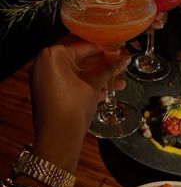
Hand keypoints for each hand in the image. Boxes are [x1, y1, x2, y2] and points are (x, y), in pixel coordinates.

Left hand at [30, 38, 129, 171]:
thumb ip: (110, 69)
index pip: (84, 44)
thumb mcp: (94, 86)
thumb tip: (126, 58)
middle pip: (81, 57)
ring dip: (99, 75)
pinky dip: (88, 84)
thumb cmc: (74, 107)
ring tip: (121, 79)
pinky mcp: (51, 91)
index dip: (104, 47)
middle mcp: (47, 62)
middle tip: (122, 61)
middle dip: (103, 62)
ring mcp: (48, 77)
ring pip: (78, 71)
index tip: (121, 48)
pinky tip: (110, 90)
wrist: (57, 142)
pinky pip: (72, 82)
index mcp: (53, 55)